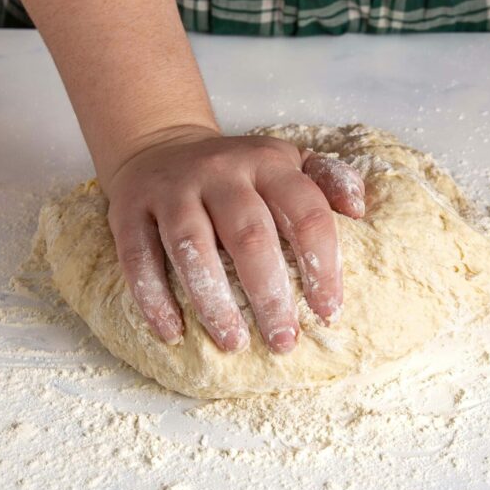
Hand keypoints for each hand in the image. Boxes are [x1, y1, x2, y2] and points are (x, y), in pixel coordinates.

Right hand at [105, 125, 365, 353]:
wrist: (161, 146)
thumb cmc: (236, 173)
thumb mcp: (285, 161)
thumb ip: (327, 179)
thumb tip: (360, 211)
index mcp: (268, 164)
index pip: (305, 212)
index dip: (322, 265)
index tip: (328, 312)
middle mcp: (220, 173)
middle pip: (250, 236)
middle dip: (269, 295)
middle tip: (283, 341)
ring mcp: (172, 191)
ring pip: (192, 249)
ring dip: (213, 302)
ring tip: (233, 343)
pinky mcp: (129, 211)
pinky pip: (139, 259)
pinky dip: (154, 299)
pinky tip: (172, 333)